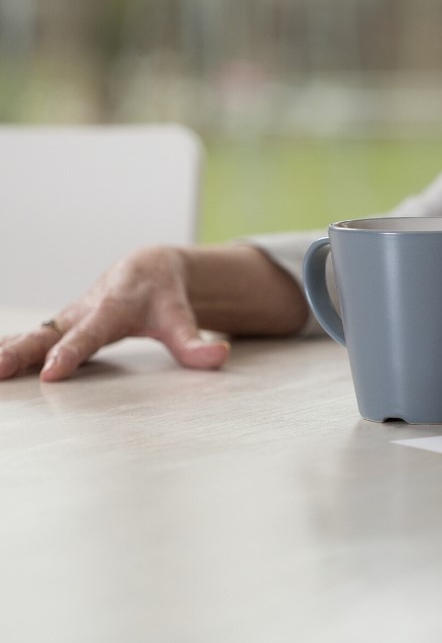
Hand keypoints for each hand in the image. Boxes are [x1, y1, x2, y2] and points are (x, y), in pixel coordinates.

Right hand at [0, 247, 229, 380]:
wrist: (148, 270)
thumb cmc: (164, 297)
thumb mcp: (181, 317)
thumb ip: (195, 342)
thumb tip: (219, 356)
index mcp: (113, 310)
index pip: (89, 335)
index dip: (72, 353)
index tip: (51, 372)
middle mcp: (84, 312)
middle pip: (48, 333)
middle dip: (21, 351)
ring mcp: (68, 318)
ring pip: (32, 334)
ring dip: (7, 351)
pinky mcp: (60, 325)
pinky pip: (29, 338)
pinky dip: (9, 348)